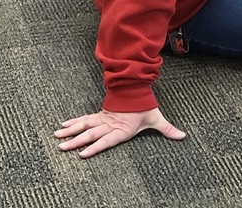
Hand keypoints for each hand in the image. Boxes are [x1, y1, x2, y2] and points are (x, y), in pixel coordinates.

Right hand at [55, 107, 185, 158]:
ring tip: (58, 136)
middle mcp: (109, 125)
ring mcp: (103, 119)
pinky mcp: (100, 115)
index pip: (106, 140)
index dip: (94, 147)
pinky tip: (63, 125)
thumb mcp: (156, 118)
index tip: (82, 154)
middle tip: (62, 147)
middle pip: (90, 134)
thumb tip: (183, 136)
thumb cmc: (144, 106)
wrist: (136, 88)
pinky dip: (74, 122)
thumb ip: (167, 129)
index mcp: (121, 129)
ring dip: (71, 131)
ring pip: (84, 125)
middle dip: (76, 141)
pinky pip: (84, 119)